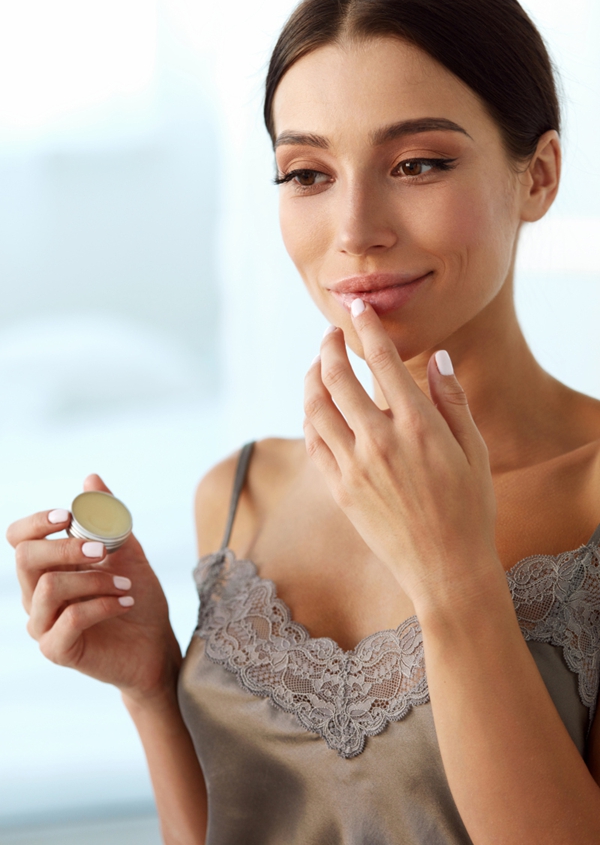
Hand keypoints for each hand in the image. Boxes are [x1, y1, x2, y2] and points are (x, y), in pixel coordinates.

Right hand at [6, 475, 180, 701]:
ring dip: (93, 579)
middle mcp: (35, 595)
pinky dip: (102, 605)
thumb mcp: (126, 550)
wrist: (154, 644)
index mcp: (47, 567)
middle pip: (24, 558)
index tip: (67, 514)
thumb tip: (91, 478)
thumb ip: (107, 517)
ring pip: (49, 588)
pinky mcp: (58, 650)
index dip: (36, 522)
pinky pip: (69, 620)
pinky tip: (126, 601)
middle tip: (101, 549)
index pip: (17, 539)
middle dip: (66, 546)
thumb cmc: (134, 596)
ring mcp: (43, 625)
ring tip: (124, 583)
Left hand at [303, 302, 497, 611]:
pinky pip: (312, 442)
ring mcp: (354, 467)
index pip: (381, 361)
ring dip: (311, 377)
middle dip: (328, 346)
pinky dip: (309, 416)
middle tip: (331, 334)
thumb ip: (452, 401)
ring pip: (314, 407)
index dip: (366, 328)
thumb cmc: (469, 508)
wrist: (445, 569)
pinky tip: (316, 407)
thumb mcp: (474, 450)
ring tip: (317, 365)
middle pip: (336, 377)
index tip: (359, 309)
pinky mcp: (339, 490)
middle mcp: (379, 441)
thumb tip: (436, 357)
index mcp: (417, 426)